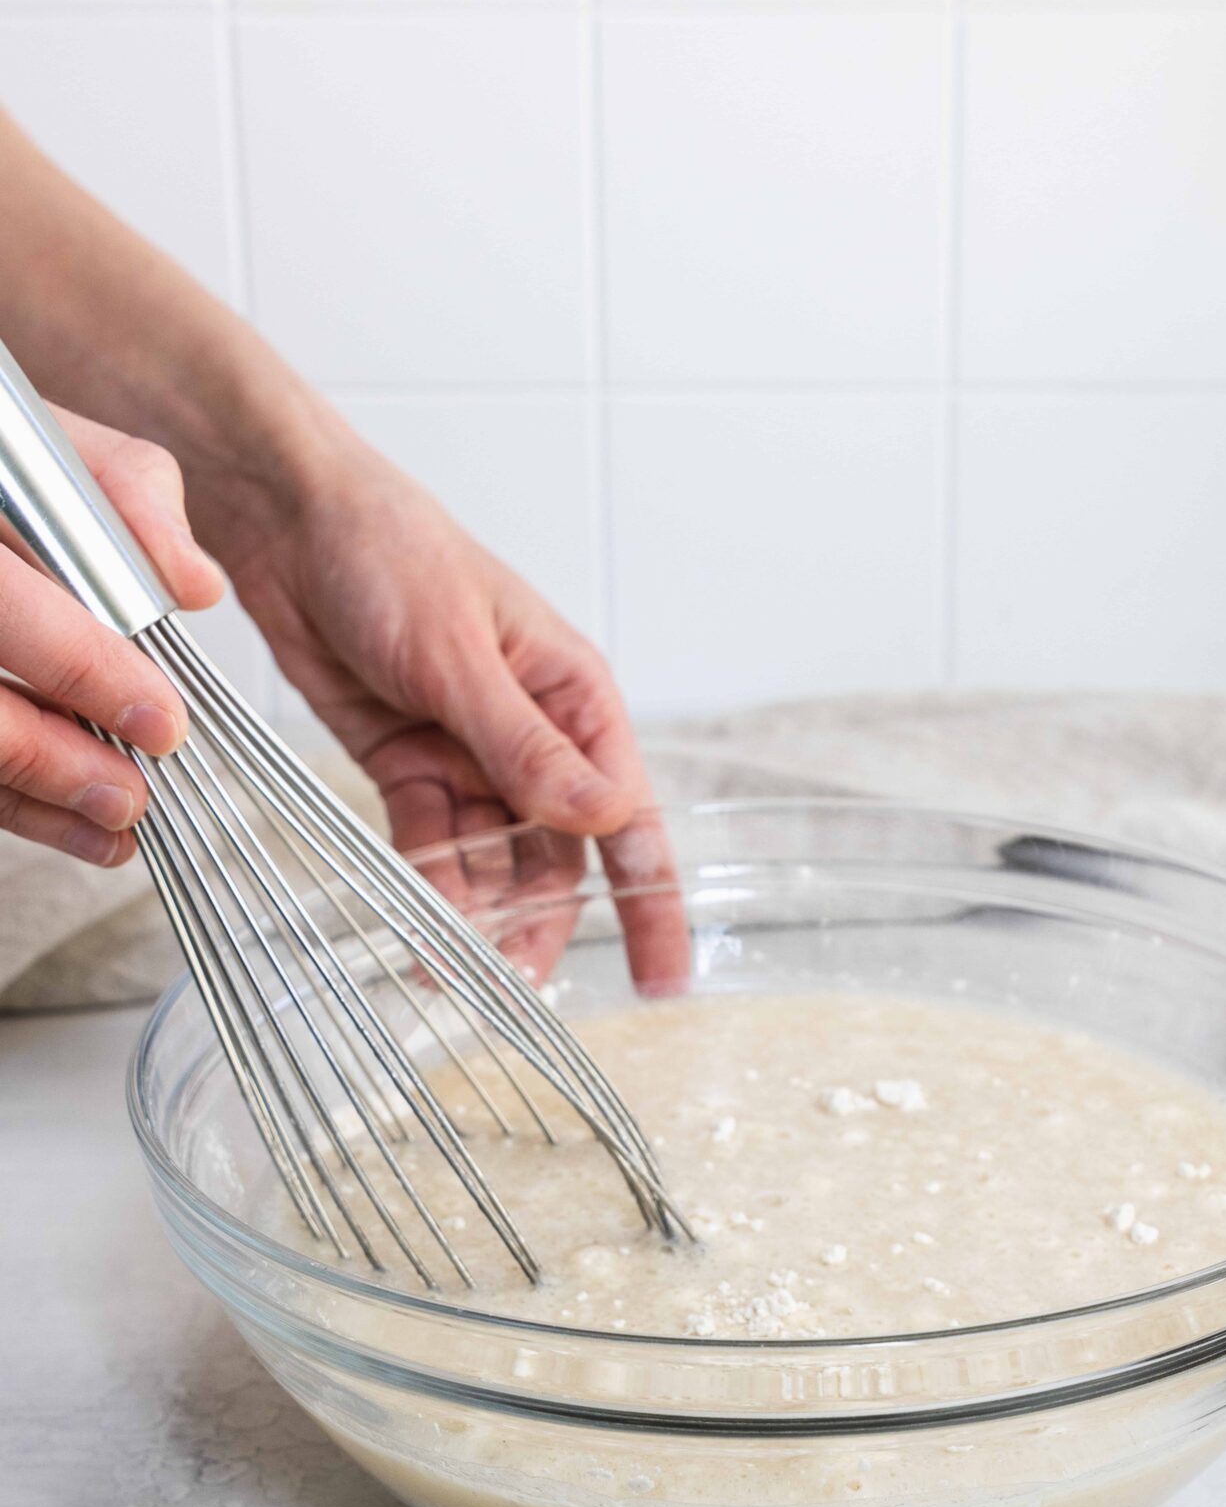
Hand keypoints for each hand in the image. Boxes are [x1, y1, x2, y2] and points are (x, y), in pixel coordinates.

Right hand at [0, 407, 221, 864]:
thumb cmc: (13, 477)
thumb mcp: (64, 451)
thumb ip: (130, 493)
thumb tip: (194, 585)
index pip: (7, 600)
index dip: (82, 666)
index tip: (159, 716)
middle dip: (56, 752)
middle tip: (135, 788)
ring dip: (41, 792)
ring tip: (120, 816)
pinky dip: (28, 808)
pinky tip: (88, 831)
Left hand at [222, 434, 687, 988]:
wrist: (286, 521)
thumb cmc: (390, 551)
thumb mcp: (461, 655)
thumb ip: (524, 746)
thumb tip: (604, 817)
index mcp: (574, 697)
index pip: (628, 813)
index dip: (650, 898)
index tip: (659, 977)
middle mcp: (533, 735)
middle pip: (557, 854)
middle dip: (541, 920)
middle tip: (515, 984)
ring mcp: (470, 755)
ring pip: (490, 859)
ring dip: (477, 913)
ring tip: (453, 969)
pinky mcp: (410, 766)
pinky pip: (430, 842)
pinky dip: (427, 884)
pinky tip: (419, 925)